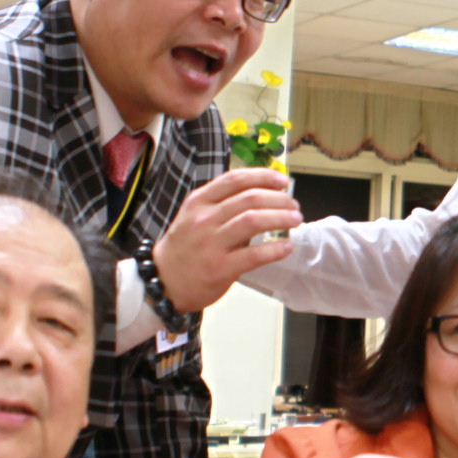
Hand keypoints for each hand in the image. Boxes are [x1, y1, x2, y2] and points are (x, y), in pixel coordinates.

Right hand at [154, 168, 302, 307]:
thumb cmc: (185, 247)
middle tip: (294, 205)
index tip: (282, 181)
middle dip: (279, 199)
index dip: (263, 176)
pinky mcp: (220, 268)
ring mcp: (211, 243)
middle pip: (250, 198)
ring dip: (280, 218)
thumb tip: (264, 197)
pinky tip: (286, 247)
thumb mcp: (194, 217)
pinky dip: (275, 249)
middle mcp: (204, 219)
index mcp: (199, 201)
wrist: (163, 281)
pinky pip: (254, 255)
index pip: (235, 179)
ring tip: (295, 220)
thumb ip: (223, 205)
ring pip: (253, 220)